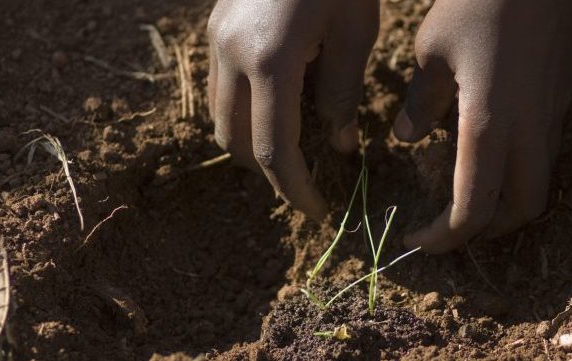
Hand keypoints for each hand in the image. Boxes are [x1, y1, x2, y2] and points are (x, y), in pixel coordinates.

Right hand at [207, 0, 377, 220]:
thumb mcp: (356, 34)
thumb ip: (342, 96)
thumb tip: (336, 144)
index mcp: (269, 62)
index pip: (273, 151)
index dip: (294, 189)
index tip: (318, 211)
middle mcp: (229, 55)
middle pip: (235, 141)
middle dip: (270, 169)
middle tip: (310, 176)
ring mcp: (215, 39)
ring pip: (222, 117)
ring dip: (254, 140)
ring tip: (299, 141)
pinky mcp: (215, 27)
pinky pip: (222, 87)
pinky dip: (247, 109)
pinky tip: (284, 100)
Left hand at [396, 0, 571, 252]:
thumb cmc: (476, 4)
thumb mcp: (431, 50)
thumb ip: (420, 102)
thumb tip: (410, 139)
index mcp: (488, 125)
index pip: (472, 209)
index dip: (444, 237)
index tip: (413, 240)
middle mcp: (528, 132)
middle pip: (519, 212)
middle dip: (483, 232)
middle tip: (445, 229)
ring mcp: (551, 119)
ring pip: (538, 188)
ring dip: (503, 207)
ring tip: (465, 201)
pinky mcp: (560, 103)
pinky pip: (544, 159)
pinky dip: (517, 177)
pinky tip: (488, 157)